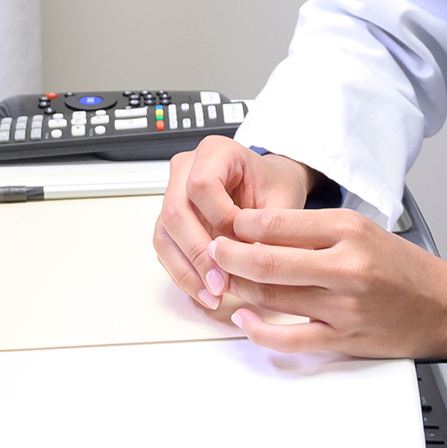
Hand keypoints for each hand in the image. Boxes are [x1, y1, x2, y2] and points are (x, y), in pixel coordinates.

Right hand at [153, 137, 311, 304]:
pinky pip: (166, 248)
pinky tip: (204, 291)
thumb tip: (254, 263)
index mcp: (215, 151)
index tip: (244, 245)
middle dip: (198, 254)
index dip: (220, 220)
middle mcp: (186, 169)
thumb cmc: (273, 187)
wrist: (268, 186)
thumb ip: (270, 229)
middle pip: (175, 212)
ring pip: (164, 234)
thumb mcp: (283, 202)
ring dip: (186, 270)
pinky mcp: (171, 220)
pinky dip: (184, 273)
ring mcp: (173, 194)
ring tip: (212, 295)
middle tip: (220, 284)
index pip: (201, 185)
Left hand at [205, 206, 446, 361]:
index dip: (240, 225)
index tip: (227, 226)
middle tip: (214, 251)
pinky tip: (246, 319)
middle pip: (266, 260)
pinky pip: (288, 338)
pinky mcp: (343, 339)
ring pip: (272, 298)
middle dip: (228, 256)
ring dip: (239, 290)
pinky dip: (259, 329)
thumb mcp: (363, 230)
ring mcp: (343, 306)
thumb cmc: (403, 268)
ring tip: (224, 281)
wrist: (445, 305)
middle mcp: (345, 266)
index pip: (277, 223)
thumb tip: (258, 233)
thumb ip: (314, 232)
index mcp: (349, 230)